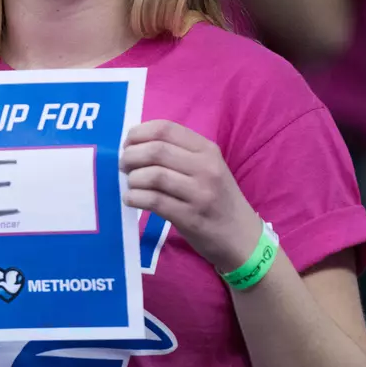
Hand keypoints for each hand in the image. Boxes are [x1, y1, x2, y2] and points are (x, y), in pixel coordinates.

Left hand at [121, 121, 263, 273]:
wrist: (242, 238)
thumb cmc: (218, 200)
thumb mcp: (207, 169)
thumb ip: (178, 154)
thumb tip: (134, 146)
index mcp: (207, 150)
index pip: (166, 129)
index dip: (139, 133)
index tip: (127, 144)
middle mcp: (205, 168)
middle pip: (156, 150)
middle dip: (131, 156)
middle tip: (123, 166)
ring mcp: (199, 193)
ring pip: (153, 175)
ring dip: (133, 179)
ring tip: (130, 185)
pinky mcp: (190, 217)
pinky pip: (154, 201)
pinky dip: (135, 198)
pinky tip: (131, 199)